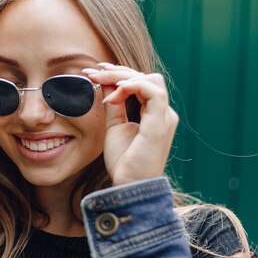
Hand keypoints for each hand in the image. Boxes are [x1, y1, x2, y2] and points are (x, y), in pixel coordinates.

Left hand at [83, 63, 178, 185]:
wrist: (130, 186)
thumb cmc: (124, 162)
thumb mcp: (114, 126)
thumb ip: (114, 104)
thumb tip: (105, 82)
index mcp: (155, 114)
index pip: (141, 83)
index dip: (119, 74)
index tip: (94, 72)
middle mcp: (163, 113)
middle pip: (146, 77)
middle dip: (117, 71)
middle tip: (92, 72)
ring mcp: (165, 117)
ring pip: (150, 80)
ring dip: (123, 76)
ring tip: (101, 82)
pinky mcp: (161, 123)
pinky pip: (153, 92)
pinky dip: (132, 86)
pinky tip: (113, 95)